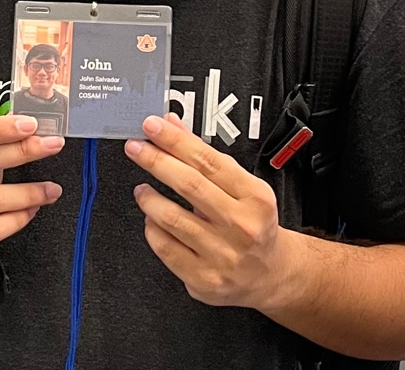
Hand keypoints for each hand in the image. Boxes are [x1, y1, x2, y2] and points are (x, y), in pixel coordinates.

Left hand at [124, 112, 291, 312]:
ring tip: (142, 189)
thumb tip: (172, 125)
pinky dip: (152, 227)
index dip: (175, 140)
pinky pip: (165, 247)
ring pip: (171, 218)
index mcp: (254, 197)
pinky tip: (153, 218)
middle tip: (135, 148)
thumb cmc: (252, 222)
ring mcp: (223, 255)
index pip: (207, 160)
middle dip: (156, 161)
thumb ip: (204, 155)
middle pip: (189, 185)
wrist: (269, 272)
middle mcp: (241, 226)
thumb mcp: (241, 184)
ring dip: (148, 197)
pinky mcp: (204, 279)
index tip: (152, 127)